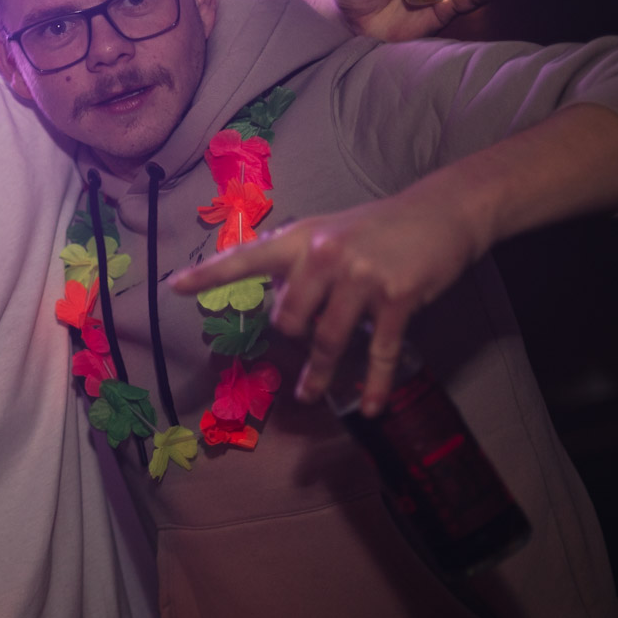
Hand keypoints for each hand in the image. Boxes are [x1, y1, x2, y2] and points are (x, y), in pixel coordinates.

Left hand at [170, 189, 486, 416]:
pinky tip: (368, 405)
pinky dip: (372, 384)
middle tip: (305, 337)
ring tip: (309, 394)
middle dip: (293, 335)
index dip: (209, 275)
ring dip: (317, 374)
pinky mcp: (396, 299)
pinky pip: (378, 352)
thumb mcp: (326, 232)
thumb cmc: (376, 227)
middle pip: (287, 319)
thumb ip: (294, 262)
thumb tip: (270, 295)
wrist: (442, 213)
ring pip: (325, 341)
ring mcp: (361, 278)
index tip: (175, 287)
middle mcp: (324, 256)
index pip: (246, 258)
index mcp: (301, 239)